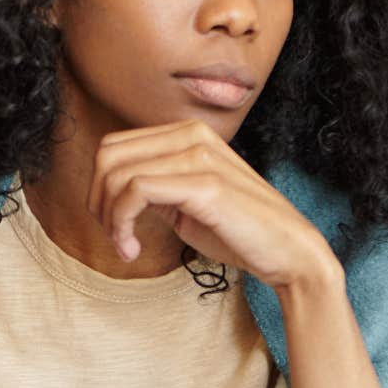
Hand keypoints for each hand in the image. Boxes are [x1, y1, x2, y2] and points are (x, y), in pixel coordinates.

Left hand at [87, 119, 336, 291]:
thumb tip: (108, 190)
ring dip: (110, 219)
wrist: (288, 252)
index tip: (113, 225)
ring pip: (117, 175)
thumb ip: (152, 186)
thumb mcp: (183, 200)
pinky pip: (136, 191)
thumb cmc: (236, 231)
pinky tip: (133, 249)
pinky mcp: (205, 184)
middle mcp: (192, 135)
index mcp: (186, 134)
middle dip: (98, 201)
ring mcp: (200, 156)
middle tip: (114, 236)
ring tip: (125, 247)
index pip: (114, 147)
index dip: (99, 187)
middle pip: (107, 156)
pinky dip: (122, 223)